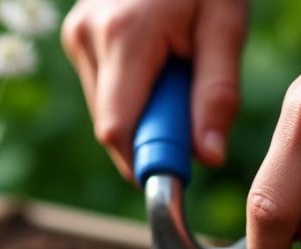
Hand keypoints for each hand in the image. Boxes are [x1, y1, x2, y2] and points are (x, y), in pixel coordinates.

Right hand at [61, 0, 247, 179]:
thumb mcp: (225, 25)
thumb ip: (216, 94)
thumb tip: (208, 158)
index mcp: (125, 37)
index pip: (118, 131)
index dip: (144, 161)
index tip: (178, 172)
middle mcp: (88, 38)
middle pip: (111, 125)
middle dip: (150, 133)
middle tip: (188, 108)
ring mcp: (76, 35)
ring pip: (105, 109)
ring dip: (141, 111)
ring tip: (173, 71)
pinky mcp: (75, 34)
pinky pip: (102, 88)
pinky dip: (131, 91)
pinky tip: (154, 61)